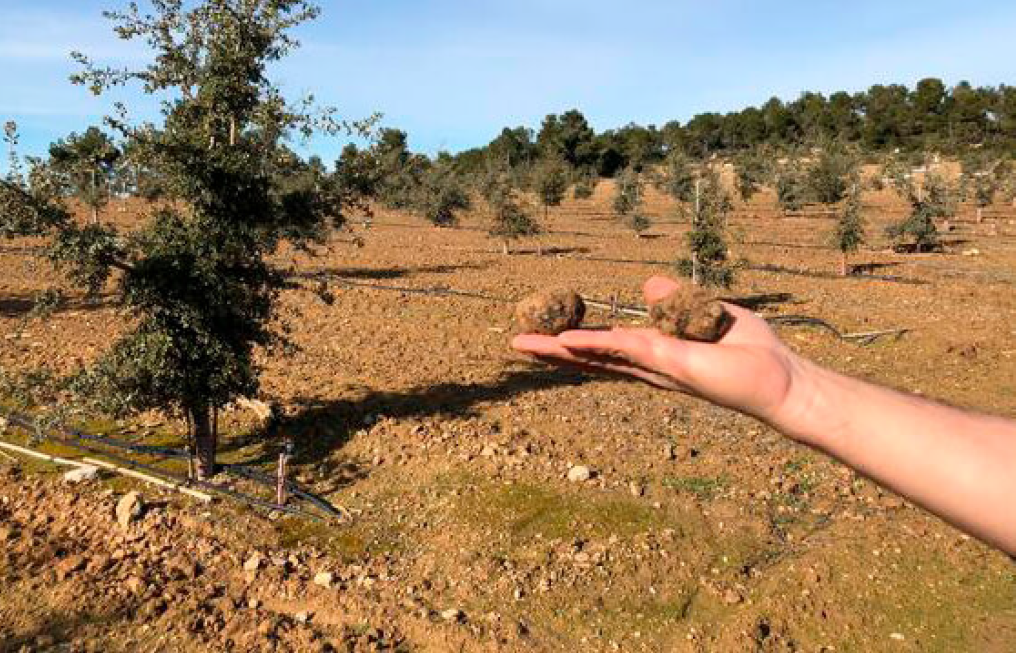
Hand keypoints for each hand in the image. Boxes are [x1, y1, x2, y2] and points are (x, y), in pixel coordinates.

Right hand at [512, 276, 804, 426]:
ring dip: (558, 351)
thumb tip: (647, 287)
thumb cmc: (755, 353)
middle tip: (517, 343)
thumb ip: (676, 303)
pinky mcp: (668, 362)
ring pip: (597, 356)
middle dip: (555, 351)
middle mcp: (650, 366)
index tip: (549, 332)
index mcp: (659, 354)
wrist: (782, 380)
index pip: (610, 346)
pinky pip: (622, 349)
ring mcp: (655, 367)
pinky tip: (562, 339)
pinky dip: (591, 344)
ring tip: (522, 344)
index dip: (579, 339)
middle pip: (593, 357)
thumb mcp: (709, 313)